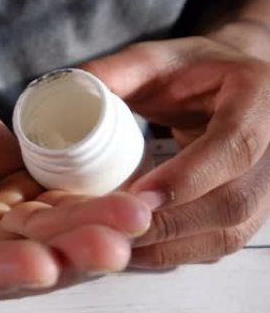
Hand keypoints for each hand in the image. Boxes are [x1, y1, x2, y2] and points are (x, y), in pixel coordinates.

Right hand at [0, 72, 150, 300]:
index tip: (39, 263)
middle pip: (9, 263)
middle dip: (63, 254)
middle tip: (113, 243)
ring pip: (40, 234)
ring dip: (87, 227)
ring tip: (132, 214)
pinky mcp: (10, 193)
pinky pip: (51, 200)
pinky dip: (87, 199)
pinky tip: (125, 195)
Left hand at [84, 36, 269, 267]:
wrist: (227, 86)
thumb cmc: (190, 71)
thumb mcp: (152, 59)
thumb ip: (111, 73)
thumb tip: (62, 94)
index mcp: (257, 96)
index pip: (235, 144)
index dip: (188, 176)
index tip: (138, 196)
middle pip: (232, 201)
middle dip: (168, 222)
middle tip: (110, 227)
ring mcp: (267, 186)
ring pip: (227, 234)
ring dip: (167, 246)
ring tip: (114, 243)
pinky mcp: (250, 214)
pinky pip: (216, 245)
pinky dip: (174, 253)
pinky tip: (133, 248)